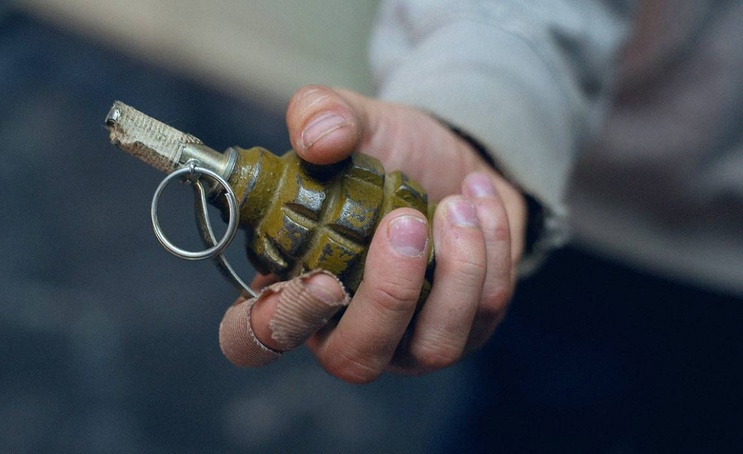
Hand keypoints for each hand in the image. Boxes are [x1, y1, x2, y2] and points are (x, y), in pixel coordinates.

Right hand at [219, 85, 526, 382]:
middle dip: (388, 295)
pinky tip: (480, 200)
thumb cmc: (391, 153)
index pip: (257, 340)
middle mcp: (349, 327)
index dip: (280, 323)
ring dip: (455, 271)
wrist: (457, 159)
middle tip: (406, 221)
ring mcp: (412, 340)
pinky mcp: (468, 328)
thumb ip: (319, 112)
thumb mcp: (354, 119)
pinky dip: (492, 249)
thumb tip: (318, 139)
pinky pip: (486, 309)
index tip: (321, 279)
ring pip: (434, 346)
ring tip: (457, 205)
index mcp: (296, 287)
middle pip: (356, 359)